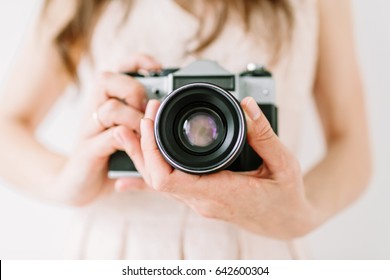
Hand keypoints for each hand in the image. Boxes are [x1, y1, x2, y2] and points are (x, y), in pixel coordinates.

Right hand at [53, 54, 159, 205]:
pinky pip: (108, 137)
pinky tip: (132, 146)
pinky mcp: (87, 151)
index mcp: (104, 102)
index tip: (157, 68)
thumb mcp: (128, 133)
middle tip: (145, 110)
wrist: (80, 186)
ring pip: (108, 108)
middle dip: (133, 91)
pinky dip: (125, 139)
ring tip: (142, 132)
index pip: (117, 69)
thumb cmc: (109, 156)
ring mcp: (88, 130)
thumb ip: (142, 118)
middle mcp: (93, 110)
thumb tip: (166, 107)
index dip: (137, 62)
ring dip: (132, 118)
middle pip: (106, 80)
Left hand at [116, 97, 317, 238]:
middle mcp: (203, 200)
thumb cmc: (286, 197)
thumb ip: (264, 135)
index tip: (150, 121)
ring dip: (144, 155)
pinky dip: (152, 168)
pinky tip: (136, 164)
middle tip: (145, 114)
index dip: (151, 150)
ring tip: (134, 127)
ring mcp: (199, 201)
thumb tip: (247, 105)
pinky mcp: (200, 197)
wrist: (286, 222)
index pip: (167, 180)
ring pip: (158, 182)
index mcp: (221, 193)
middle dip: (143, 145)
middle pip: (154, 179)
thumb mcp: (284, 164)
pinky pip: (168, 185)